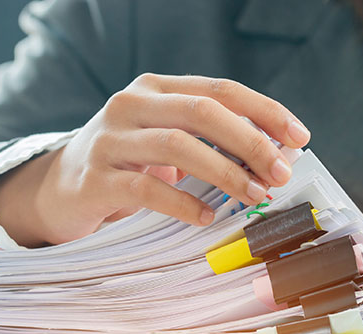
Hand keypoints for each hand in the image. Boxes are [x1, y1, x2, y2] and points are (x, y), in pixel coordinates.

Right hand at [0, 74, 310, 246]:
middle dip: (251, 142)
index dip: (265, 112)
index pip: (221, 90)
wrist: (63, 186)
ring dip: (226, 172)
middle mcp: (133, 103)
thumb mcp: (170, 141)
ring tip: (255, 194)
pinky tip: (206, 216)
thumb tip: (275, 158)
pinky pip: (147, 189)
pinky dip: (183, 203)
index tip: (299, 138)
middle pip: (203, 111)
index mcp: (158, 88)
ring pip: (178, 145)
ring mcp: (111, 139)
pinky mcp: (96, 177)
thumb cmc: (131, 163)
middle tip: (281, 173)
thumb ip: (213, 142)